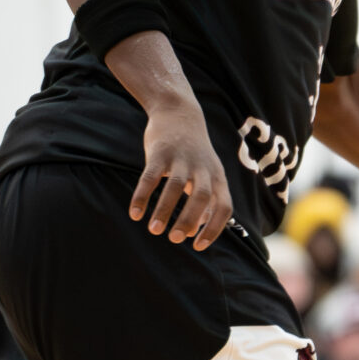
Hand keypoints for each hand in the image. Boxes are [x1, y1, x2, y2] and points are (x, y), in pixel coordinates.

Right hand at [129, 104, 232, 249]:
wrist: (179, 112)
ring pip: (176, 187)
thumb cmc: (195, 152)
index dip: (213, 228)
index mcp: (217, 177)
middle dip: (189, 220)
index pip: (223, 207)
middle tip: (174, 239)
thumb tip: (200, 228)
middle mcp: (203, 168)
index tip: (197, 246)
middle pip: (202, 197)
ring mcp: (182, 159)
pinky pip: (150, 177)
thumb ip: (207, 199)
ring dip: (164, 211)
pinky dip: (142, 196)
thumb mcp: (208, 172)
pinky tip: (135, 213)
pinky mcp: (160, 152)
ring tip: (154, 230)